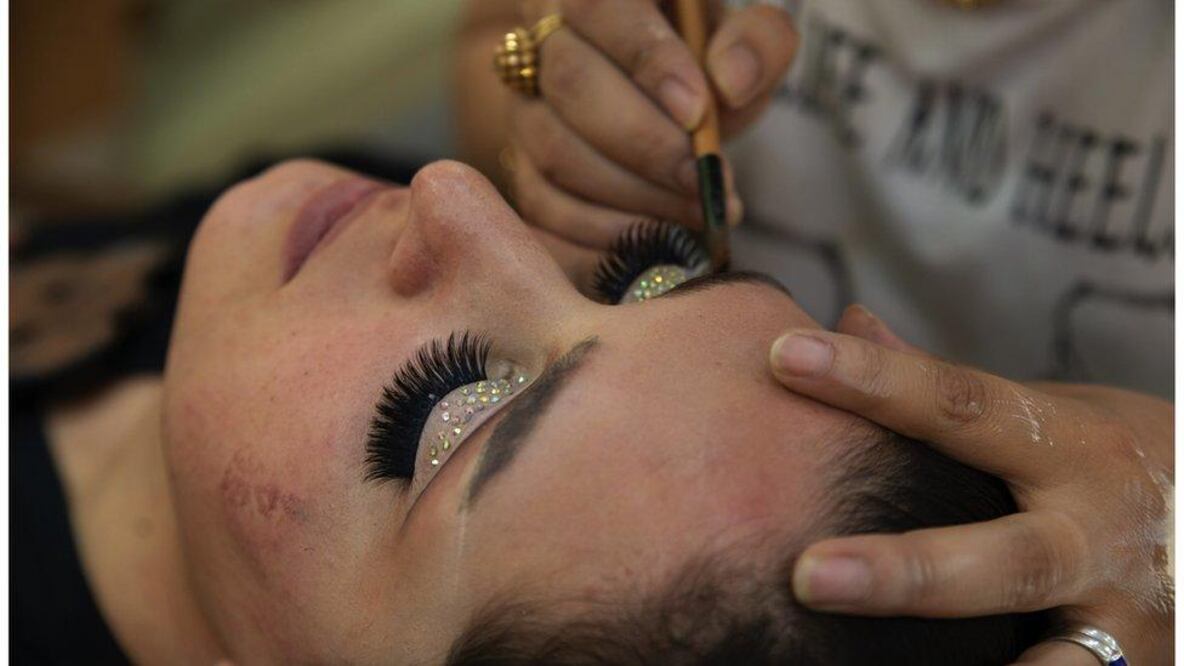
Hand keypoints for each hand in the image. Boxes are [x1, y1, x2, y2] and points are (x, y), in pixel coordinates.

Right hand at [508, 0, 796, 248]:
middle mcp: (541, 39)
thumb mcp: (740, 36)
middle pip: (570, 84)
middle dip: (644, 144)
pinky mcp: (523, 168)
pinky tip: (655, 244)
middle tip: (702, 180)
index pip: (598, 8)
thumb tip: (731, 82)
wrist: (662, 96)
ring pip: (553, 154)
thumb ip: (756, 42)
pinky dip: (601, 238)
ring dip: (630, 197)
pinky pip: (544, 211)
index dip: (645, 61)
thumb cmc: (704, 59)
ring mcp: (524, 108)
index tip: (697, 111)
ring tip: (694, 214)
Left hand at [769, 305, 1173, 664]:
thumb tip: (851, 321)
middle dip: (907, 572)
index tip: (786, 356)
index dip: (875, 380)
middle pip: (1004, 560)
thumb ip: (951, 393)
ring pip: (1050, 664)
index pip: (960, 404)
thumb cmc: (1114, 463)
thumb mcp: (1052, 415)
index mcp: (1070, 446)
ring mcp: (1123, 620)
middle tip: (808, 575)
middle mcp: (1097, 535)